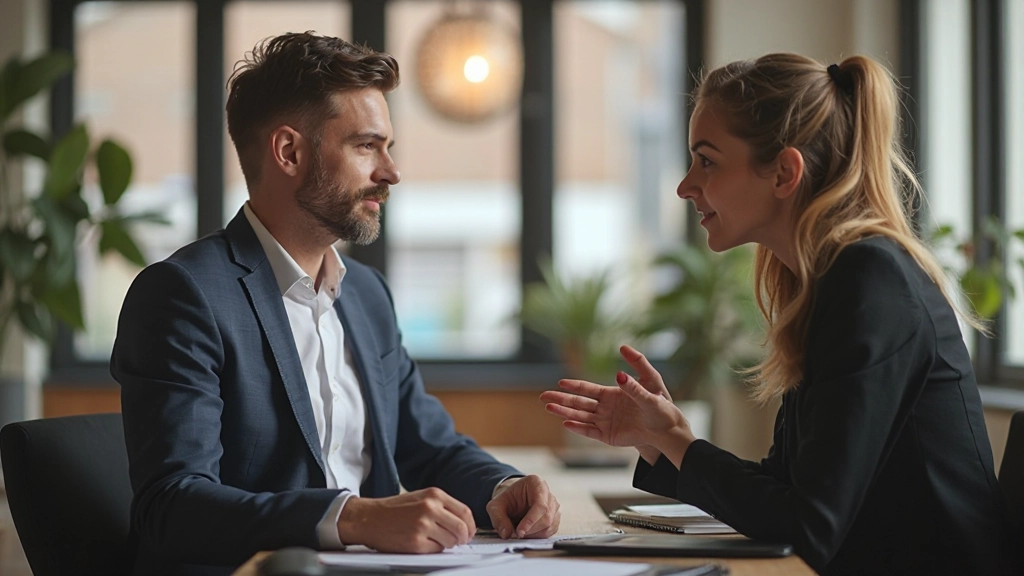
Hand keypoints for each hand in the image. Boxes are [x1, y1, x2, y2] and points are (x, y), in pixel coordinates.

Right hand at [337, 488, 475, 552]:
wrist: (369, 518)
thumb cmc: (394, 509)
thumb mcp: (420, 497)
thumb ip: (441, 506)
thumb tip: (463, 522)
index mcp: (434, 495)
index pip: (465, 512)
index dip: (470, 525)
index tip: (469, 532)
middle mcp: (430, 508)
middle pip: (462, 528)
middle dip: (463, 538)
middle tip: (458, 541)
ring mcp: (423, 525)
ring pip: (451, 541)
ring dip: (447, 544)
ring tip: (435, 540)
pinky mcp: (415, 542)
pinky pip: (437, 550)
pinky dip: (434, 550)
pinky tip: (423, 543)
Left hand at [485, 475, 559, 538]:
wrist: (512, 500)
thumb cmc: (506, 500)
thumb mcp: (495, 506)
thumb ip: (498, 518)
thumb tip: (506, 534)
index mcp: (536, 483)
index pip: (540, 504)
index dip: (531, 520)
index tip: (520, 532)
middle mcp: (549, 494)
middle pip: (547, 517)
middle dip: (531, 530)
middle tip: (517, 535)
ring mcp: (554, 507)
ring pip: (550, 526)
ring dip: (534, 534)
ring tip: (520, 532)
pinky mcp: (555, 519)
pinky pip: (550, 532)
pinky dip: (538, 537)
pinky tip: (527, 534)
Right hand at [540, 346, 694, 465]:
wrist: (667, 428)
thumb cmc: (660, 404)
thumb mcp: (651, 384)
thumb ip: (635, 377)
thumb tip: (619, 367)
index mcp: (612, 394)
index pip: (588, 389)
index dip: (574, 386)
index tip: (560, 383)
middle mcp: (605, 408)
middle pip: (579, 402)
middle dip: (561, 399)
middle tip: (543, 397)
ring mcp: (605, 422)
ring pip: (580, 416)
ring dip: (565, 412)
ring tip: (549, 407)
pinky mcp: (609, 436)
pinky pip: (591, 432)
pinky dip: (579, 427)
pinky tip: (567, 422)